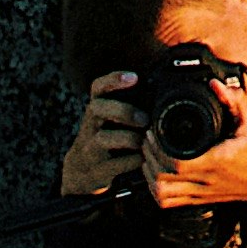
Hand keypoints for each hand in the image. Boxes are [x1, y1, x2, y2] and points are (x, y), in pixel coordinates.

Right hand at [60, 74, 147, 203]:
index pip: (98, 87)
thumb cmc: (108, 136)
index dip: (114, 79)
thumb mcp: (113, 118)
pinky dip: (132, 160)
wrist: (82, 170)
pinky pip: (114, 164)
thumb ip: (132, 105)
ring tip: (143, 141)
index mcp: (97, 107)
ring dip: (129, 138)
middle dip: (124, 111)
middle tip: (144, 119)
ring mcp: (91, 147)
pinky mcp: (98, 168)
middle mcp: (90, 124)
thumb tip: (163, 92)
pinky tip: (142, 158)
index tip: (134, 77)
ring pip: (103, 138)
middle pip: (98, 108)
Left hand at [144, 79, 246, 230]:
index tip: (153, 132)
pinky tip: (156, 173)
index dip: (158, 150)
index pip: (177, 163)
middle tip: (146, 140)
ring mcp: (201, 193)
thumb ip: (235, 101)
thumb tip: (215, 84)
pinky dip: (156, 190)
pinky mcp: (199, 201)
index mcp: (217, 161)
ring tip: (149, 156)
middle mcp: (206, 181)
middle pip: (163, 180)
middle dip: (148, 159)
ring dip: (149, 176)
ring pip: (162, 195)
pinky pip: (168, 203)